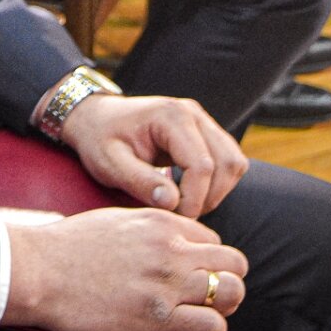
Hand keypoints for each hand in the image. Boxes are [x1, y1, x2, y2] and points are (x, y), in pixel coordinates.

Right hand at [1, 206, 248, 330]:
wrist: (40, 271)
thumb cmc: (69, 247)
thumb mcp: (117, 221)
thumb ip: (152, 230)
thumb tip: (174, 246)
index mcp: (161, 222)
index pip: (213, 238)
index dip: (206, 259)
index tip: (192, 273)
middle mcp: (171, 249)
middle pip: (233, 263)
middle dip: (226, 279)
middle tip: (207, 295)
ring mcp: (167, 284)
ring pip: (232, 293)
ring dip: (222, 306)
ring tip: (200, 313)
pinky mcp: (158, 318)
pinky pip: (213, 326)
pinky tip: (189, 330)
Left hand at [60, 91, 248, 217]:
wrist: (96, 119)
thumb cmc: (100, 139)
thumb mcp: (109, 163)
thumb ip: (140, 181)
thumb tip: (173, 203)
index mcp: (171, 116)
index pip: (202, 166)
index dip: (193, 199)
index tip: (172, 217)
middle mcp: (193, 114)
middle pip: (227, 164)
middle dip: (208, 198)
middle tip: (178, 214)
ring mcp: (203, 121)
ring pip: (234, 163)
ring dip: (217, 192)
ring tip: (184, 204)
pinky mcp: (206, 133)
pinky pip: (229, 161)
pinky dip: (217, 184)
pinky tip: (188, 192)